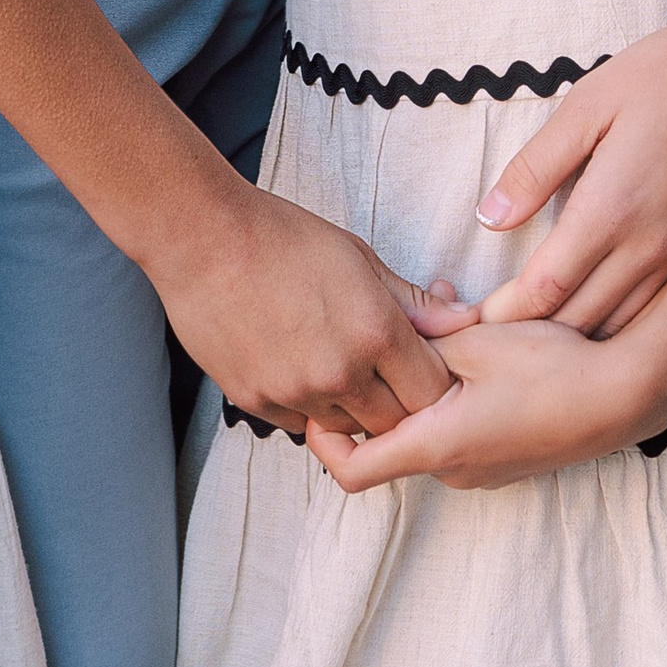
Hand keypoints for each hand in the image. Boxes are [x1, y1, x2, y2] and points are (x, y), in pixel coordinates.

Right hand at [152, 183, 459, 439]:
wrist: (203, 238)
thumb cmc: (283, 236)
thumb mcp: (359, 257)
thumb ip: (414, 300)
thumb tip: (463, 320)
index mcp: (375, 331)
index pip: (432, 392)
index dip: (436, 385)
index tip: (427, 370)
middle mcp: (340, 371)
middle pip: (395, 423)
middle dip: (401, 405)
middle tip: (390, 376)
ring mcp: (296, 392)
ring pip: (348, 429)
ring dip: (355, 409)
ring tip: (343, 368)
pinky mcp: (258, 402)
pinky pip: (302, 426)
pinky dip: (312, 409)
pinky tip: (304, 369)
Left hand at [307, 310, 636, 492]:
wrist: (623, 393)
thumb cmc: (551, 366)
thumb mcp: (476, 342)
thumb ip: (420, 344)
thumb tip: (379, 338)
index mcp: (436, 445)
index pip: (351, 471)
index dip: (320, 441)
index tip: (314, 400)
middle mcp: (453, 469)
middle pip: (388, 441)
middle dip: (378, 386)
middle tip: (383, 329)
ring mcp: (480, 469)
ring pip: (425, 426)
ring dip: (419, 380)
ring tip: (443, 320)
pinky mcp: (503, 457)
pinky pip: (456, 428)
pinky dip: (448, 391)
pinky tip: (471, 341)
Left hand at [472, 9, 666, 332]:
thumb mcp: (589, 102)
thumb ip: (537, 166)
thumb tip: (488, 217)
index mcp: (610, 210)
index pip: (543, 290)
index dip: (500, 315)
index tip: (466, 322)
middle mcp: (646, 248)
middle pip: (575, 322)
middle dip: (526, 337)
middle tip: (484, 336)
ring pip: (615, 326)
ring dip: (570, 338)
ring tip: (529, 333)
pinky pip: (648, 310)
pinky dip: (612, 324)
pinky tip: (590, 313)